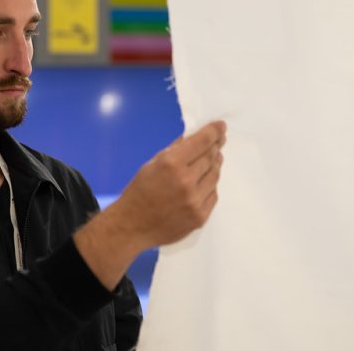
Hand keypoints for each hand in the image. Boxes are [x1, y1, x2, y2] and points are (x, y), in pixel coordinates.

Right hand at [115, 120, 226, 249]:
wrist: (132, 225)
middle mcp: (186, 181)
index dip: (214, 131)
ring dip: (215, 165)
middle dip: (215, 147)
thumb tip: (192, 138)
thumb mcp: (151, 164)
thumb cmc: (139, 191)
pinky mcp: (200, 217)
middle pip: (211, 157)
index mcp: (171, 164)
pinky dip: (210, 185)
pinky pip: (213, 194)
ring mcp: (195, 200)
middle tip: (218, 143)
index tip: (221, 126)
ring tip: (213, 160)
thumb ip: (173, 151)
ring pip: (215, 176)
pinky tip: (204, 182)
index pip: (202, 142)